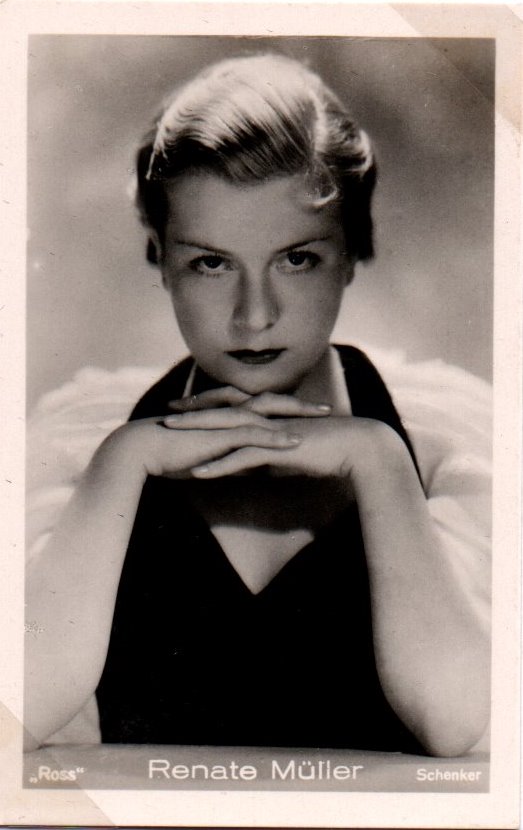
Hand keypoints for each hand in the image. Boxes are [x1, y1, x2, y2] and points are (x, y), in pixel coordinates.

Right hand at [100, 388, 331, 480]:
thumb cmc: (175, 454)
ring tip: (321, 422)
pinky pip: (252, 434)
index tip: (314, 414)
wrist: (146, 449)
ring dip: (296, 417)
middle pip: (274, 404)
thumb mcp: (215, 457)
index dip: (292, 410)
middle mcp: (229, 412)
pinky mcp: (219, 434)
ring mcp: (224, 420)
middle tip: (329, 411)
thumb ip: (236, 458)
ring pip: (268, 414)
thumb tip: (255, 470)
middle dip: (302, 407)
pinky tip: (294, 443)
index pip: (266, 408)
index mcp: (228, 414)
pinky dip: (275, 438)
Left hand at [165, 388, 405, 482]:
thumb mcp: (297, 452)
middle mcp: (268, 417)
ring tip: (169, 437)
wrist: (359, 448)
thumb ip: (276, 455)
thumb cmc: (332, 450)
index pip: (233, 407)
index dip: (209, 407)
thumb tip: (263, 464)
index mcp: (272, 415)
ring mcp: (271, 431)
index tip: (186, 409)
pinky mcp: (276, 449)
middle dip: (192, 413)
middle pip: (222, 412)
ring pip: (225, 430)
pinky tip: (197, 474)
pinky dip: (218, 466)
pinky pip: (240, 458)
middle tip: (166, 414)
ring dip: (196, 435)